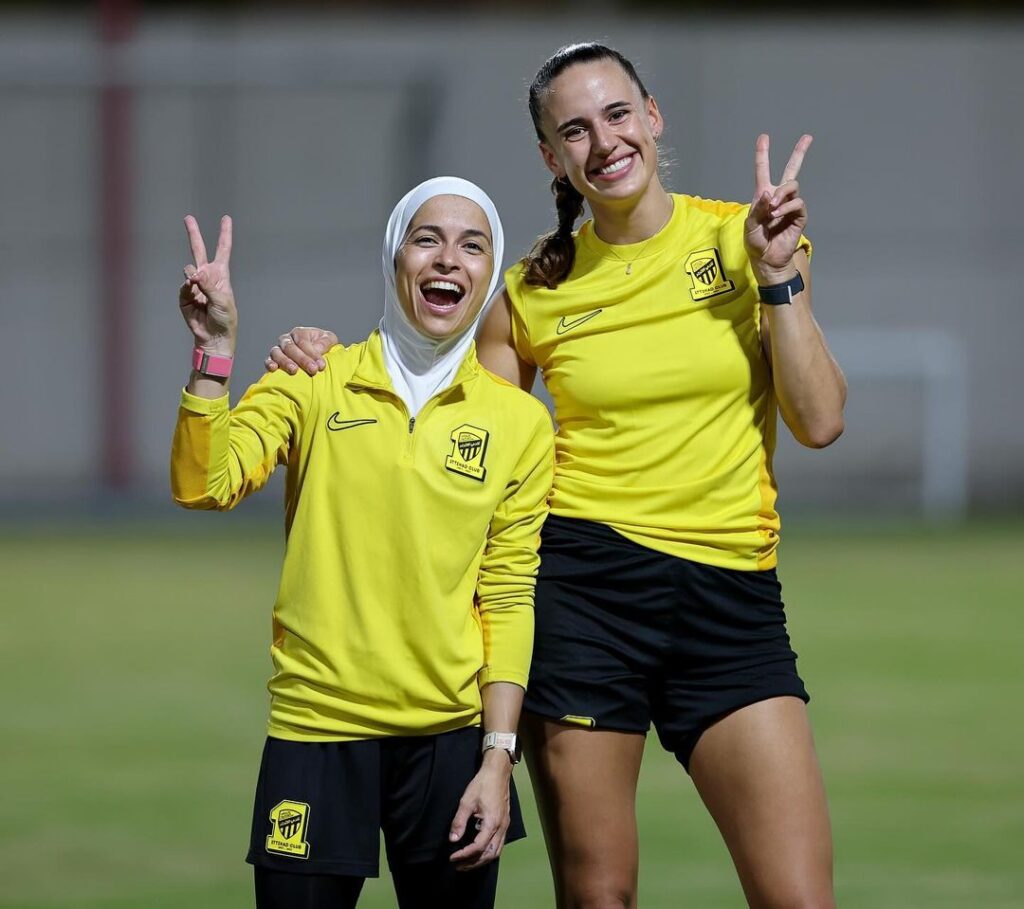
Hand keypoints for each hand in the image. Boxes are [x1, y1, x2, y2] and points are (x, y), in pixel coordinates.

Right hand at [179, 215, 236, 354]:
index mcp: (221, 275)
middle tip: (188, 218)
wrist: (214, 337)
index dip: (224, 234)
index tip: (226, 218)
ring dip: (192, 275)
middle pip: (199, 250)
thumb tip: (193, 272)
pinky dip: (187, 289)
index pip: (223, 250)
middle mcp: (207, 276)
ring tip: (196, 283)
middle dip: (193, 234)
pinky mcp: (185, 295)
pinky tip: (192, 294)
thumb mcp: (222, 301)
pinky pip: (183, 287)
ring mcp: (195, 285)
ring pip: (189, 270)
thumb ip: (208, 285)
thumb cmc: (225, 319)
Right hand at [265, 326, 337, 375]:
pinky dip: (269, 363)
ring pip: (277, 353)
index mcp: (299, 333)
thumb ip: (326, 342)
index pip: (304, 342)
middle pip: (290, 347)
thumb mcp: (329, 340)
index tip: (321, 365)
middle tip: (312, 370)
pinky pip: (268, 360)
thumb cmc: (322, 346)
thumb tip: (318, 350)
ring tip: (294, 370)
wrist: (314, 357)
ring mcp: (278, 350)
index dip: (312, 353)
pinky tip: (273, 369)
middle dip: (302, 359)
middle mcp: (287, 340)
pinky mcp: (273, 360)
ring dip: (285, 362)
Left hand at [447, 752, 512, 870]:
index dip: (464, 855)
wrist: (498, 772)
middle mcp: (501, 828)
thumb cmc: (482, 784)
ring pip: (496, 852)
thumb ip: (459, 821)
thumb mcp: (467, 801)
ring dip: (481, 860)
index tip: (452, 857)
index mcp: (492, 823)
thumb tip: (452, 839)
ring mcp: (505, 826)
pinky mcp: (505, 823)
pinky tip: (479, 852)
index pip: (478, 847)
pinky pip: (499, 845)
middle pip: (489, 854)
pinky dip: (488, 853)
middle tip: (458, 865)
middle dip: (473, 863)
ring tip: (467, 862)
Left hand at [744, 134, 811, 281]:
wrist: (767, 259)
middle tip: (808, 137)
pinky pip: (797, 202)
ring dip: (782, 194)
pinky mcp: (799, 215)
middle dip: (800, 153)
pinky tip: (777, 215)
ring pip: (792, 185)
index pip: (763, 171)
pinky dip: (786, 206)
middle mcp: (778, 197)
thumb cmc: (755, 242)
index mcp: (763, 196)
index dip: (763, 154)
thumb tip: (769, 193)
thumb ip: (758, 208)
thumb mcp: (750, 225)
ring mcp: (790, 205)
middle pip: (791, 170)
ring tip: (772, 210)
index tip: (764, 137)